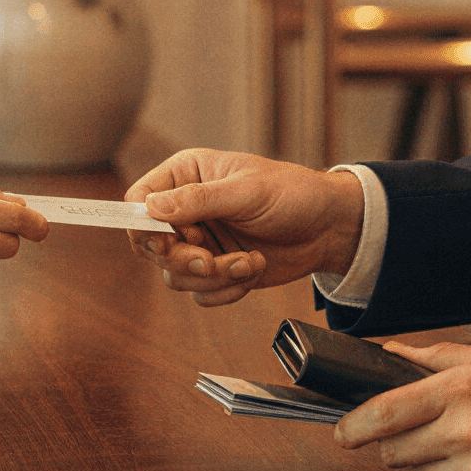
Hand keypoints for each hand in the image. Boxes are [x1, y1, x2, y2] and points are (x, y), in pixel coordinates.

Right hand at [122, 148, 362, 304]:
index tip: (165, 242)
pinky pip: (200, 294)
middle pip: (152, 245)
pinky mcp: (217, 271)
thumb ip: (199, 200)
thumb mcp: (247, 191)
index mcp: (186, 176)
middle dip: (182, 259)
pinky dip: (226, 290)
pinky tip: (253, 269)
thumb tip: (150, 207)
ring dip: (213, 277)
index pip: (139, 199)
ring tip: (248, 262)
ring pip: (175, 275)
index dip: (143, 224)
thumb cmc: (294, 194)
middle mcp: (186, 210)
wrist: (332, 228)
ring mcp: (200, 243)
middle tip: (209, 262)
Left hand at [336, 340, 470, 470]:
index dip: (353, 427)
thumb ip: (435, 357)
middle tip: (424, 432)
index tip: (341, 433)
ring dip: (429, 465)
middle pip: (393, 451)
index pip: (383, 414)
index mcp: (461, 392)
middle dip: (396, 443)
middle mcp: (465, 433)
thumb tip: (387, 354)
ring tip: (469, 446)